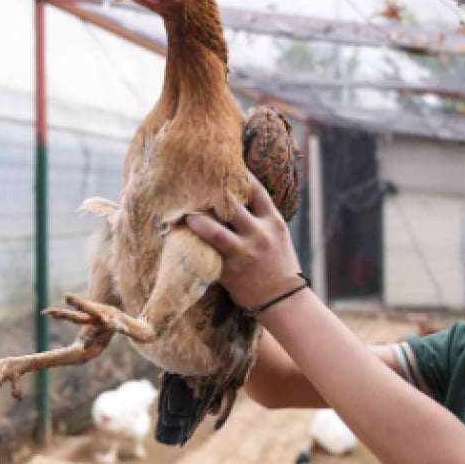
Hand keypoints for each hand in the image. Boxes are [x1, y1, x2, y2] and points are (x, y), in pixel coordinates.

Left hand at [185, 172, 304, 309]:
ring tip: (184, 213)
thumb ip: (260, 217)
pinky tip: (181, 237)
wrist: (283, 298)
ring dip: (196, 220)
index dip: (239, 176)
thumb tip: (235, 197)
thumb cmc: (278, 264)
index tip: (223, 165)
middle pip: (232, 205)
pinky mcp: (230, 270)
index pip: (256, 191)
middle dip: (212, 194)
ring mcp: (244, 252)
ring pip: (214, 230)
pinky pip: (208, 254)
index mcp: (273, 222)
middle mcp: (259, 234)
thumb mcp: (277, 235)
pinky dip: (194, 245)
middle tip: (193, 183)